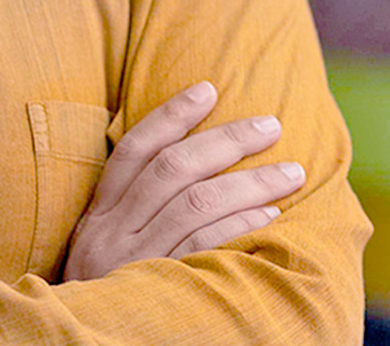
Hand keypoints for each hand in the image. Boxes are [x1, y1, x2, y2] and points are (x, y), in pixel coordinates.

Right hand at [62, 80, 304, 280]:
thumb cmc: (101, 301)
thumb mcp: (102, 254)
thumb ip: (131, 217)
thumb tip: (188, 172)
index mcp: (98, 216)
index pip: (134, 150)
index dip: (172, 115)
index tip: (209, 88)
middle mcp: (113, 233)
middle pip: (174, 169)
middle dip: (226, 140)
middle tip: (271, 125)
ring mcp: (135, 262)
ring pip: (196, 204)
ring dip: (249, 184)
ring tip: (290, 173)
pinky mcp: (159, 290)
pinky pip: (204, 250)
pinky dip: (238, 229)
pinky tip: (270, 219)